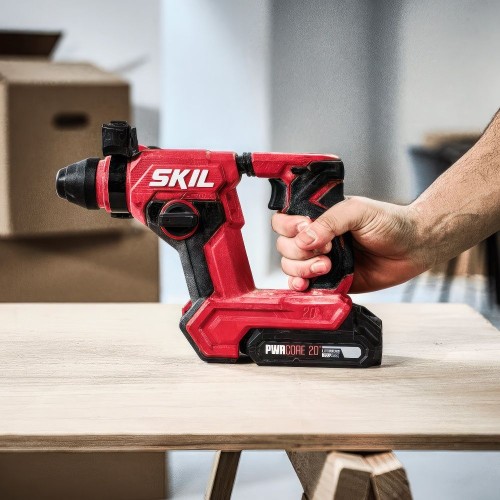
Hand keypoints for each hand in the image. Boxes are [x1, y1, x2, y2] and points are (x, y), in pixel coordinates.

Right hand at [272, 197, 428, 292]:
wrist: (414, 248)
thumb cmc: (390, 222)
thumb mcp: (358, 211)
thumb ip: (329, 221)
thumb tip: (304, 238)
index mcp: (318, 217)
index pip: (284, 222)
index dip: (289, 228)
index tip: (305, 229)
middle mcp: (316, 238)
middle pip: (284, 247)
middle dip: (298, 252)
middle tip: (326, 249)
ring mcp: (321, 260)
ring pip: (291, 267)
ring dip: (302, 269)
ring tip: (327, 266)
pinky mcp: (330, 280)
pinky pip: (305, 286)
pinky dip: (301, 286)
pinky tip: (308, 284)